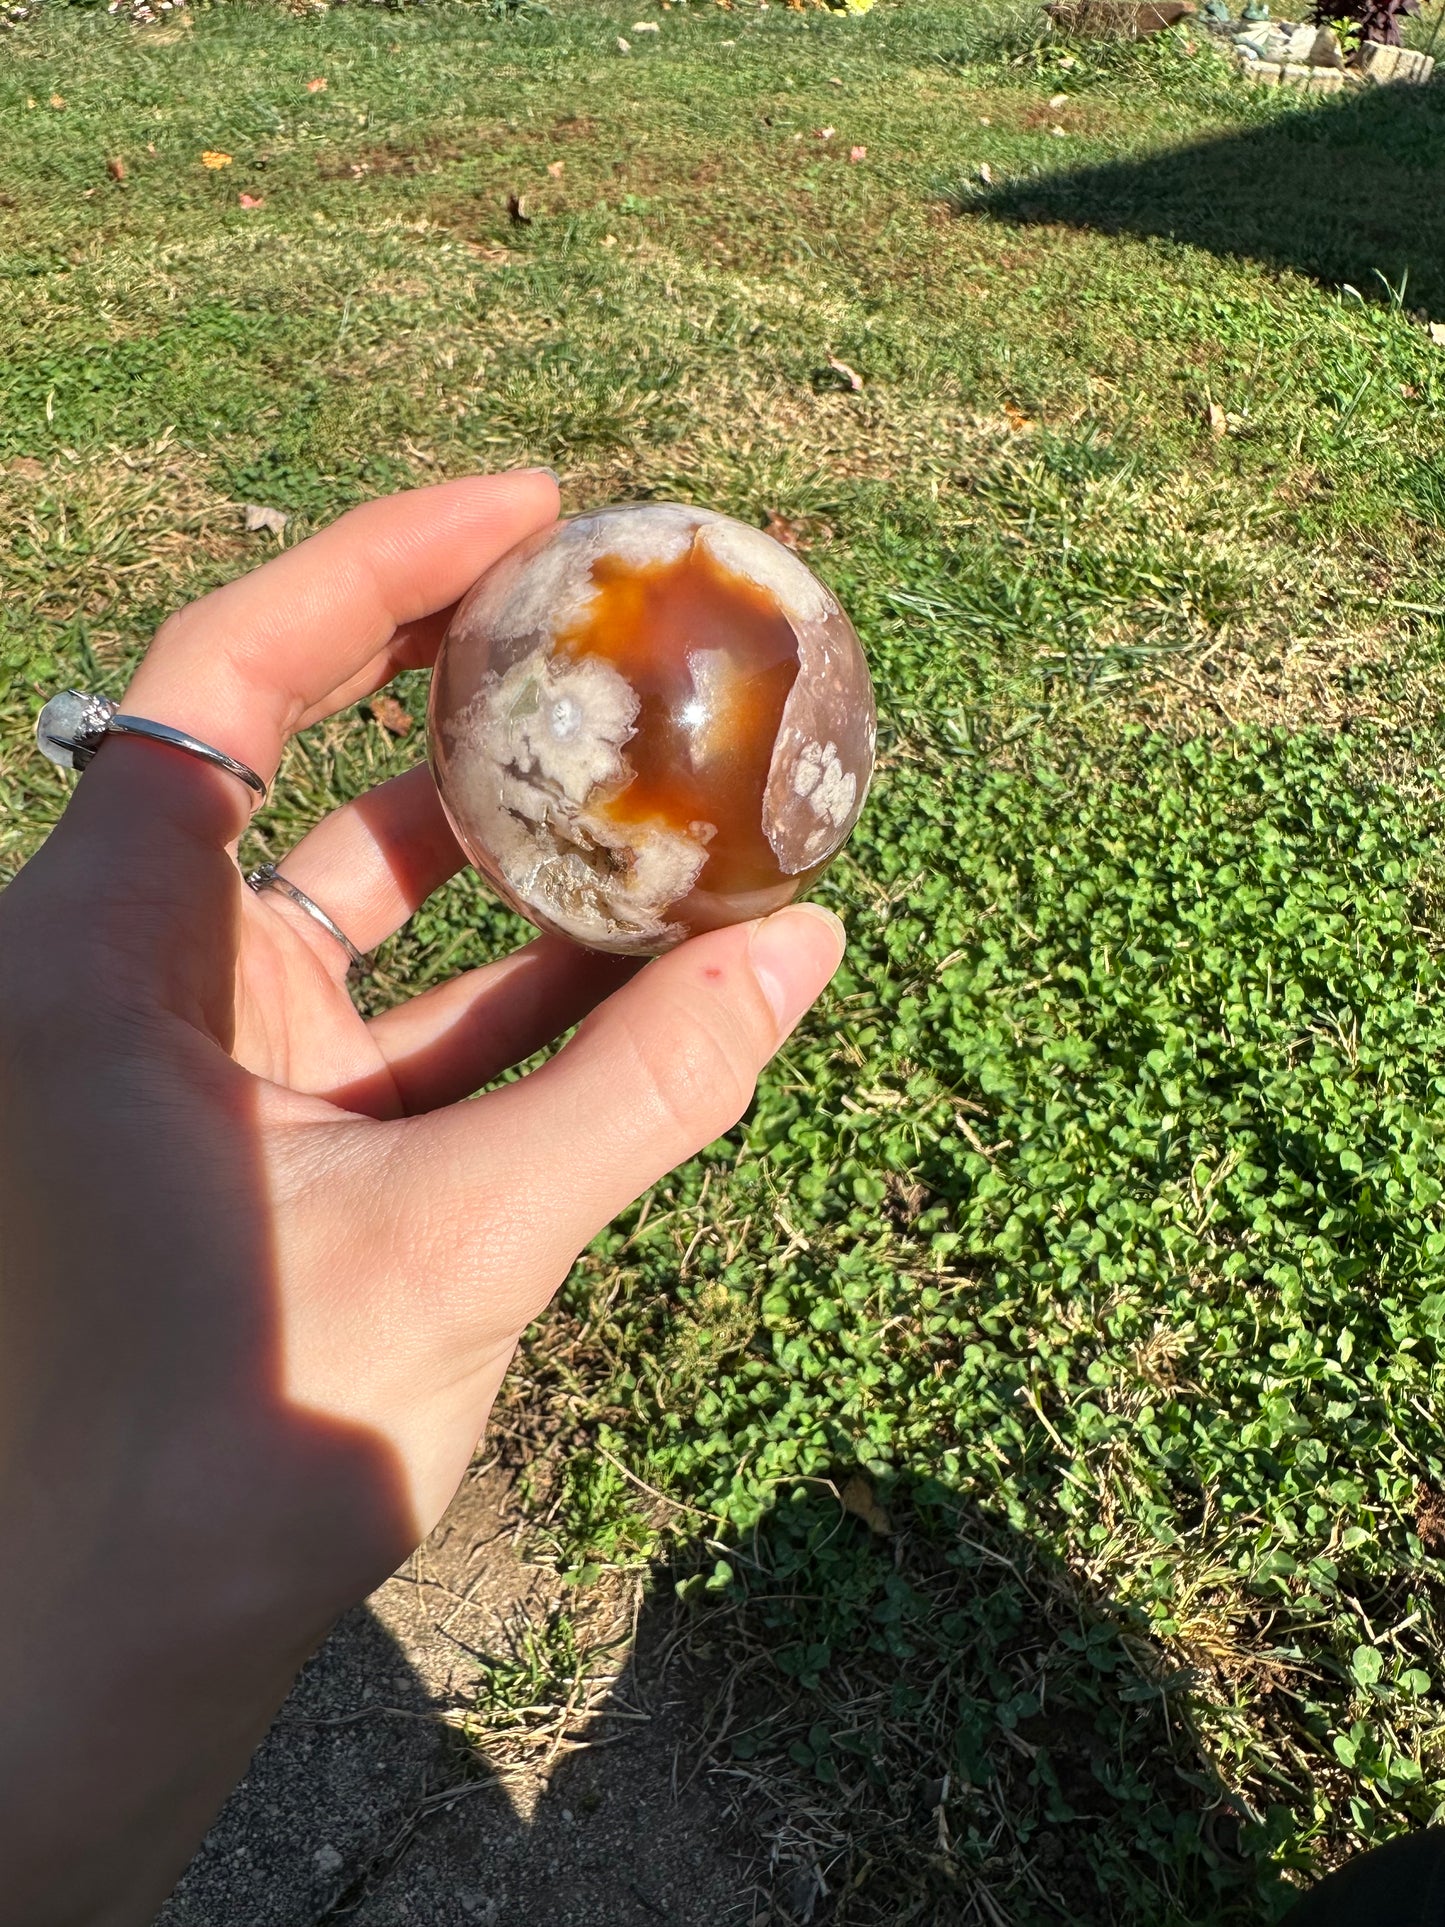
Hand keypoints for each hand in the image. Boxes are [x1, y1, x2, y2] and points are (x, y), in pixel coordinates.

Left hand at [0, 472, 844, 1926]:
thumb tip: (806, 949)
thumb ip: (643, 1088)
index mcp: (110, 955)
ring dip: (510, 851)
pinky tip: (649, 957)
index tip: (529, 510)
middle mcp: (139, 977)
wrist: (121, 1640)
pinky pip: (400, 1014)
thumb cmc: (234, 1443)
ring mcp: (206, 1056)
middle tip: (608, 622)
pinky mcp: (268, 1133)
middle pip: (300, 760)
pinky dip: (511, 984)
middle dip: (456, 687)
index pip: (227, 679)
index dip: (374, 564)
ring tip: (661, 781)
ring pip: (367, 900)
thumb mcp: (466, 1238)